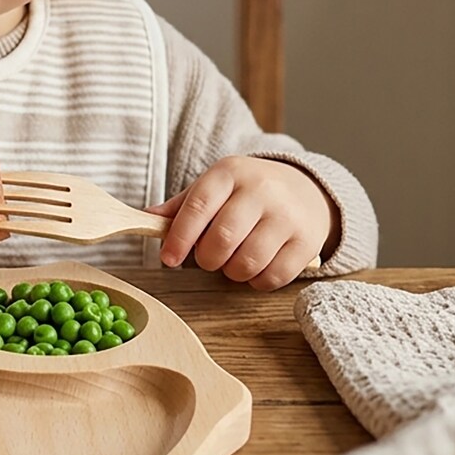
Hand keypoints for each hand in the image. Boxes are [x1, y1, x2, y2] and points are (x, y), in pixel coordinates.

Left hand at [148, 156, 336, 290]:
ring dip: (231, 272)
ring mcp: (288, 216)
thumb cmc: (247, 192)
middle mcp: (261, 190)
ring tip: (232, 262)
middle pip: (223, 238)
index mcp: (230, 172)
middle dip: (206, 259)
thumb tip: (147, 218)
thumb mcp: (214, 187)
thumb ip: (182, 205)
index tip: (168, 259)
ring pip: (248, 262)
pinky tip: (255, 269)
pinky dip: (257, 281)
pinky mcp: (308, 242)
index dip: (179, 237)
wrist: (306, 189)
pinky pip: (274, 277)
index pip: (198, 206)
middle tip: (207, 259)